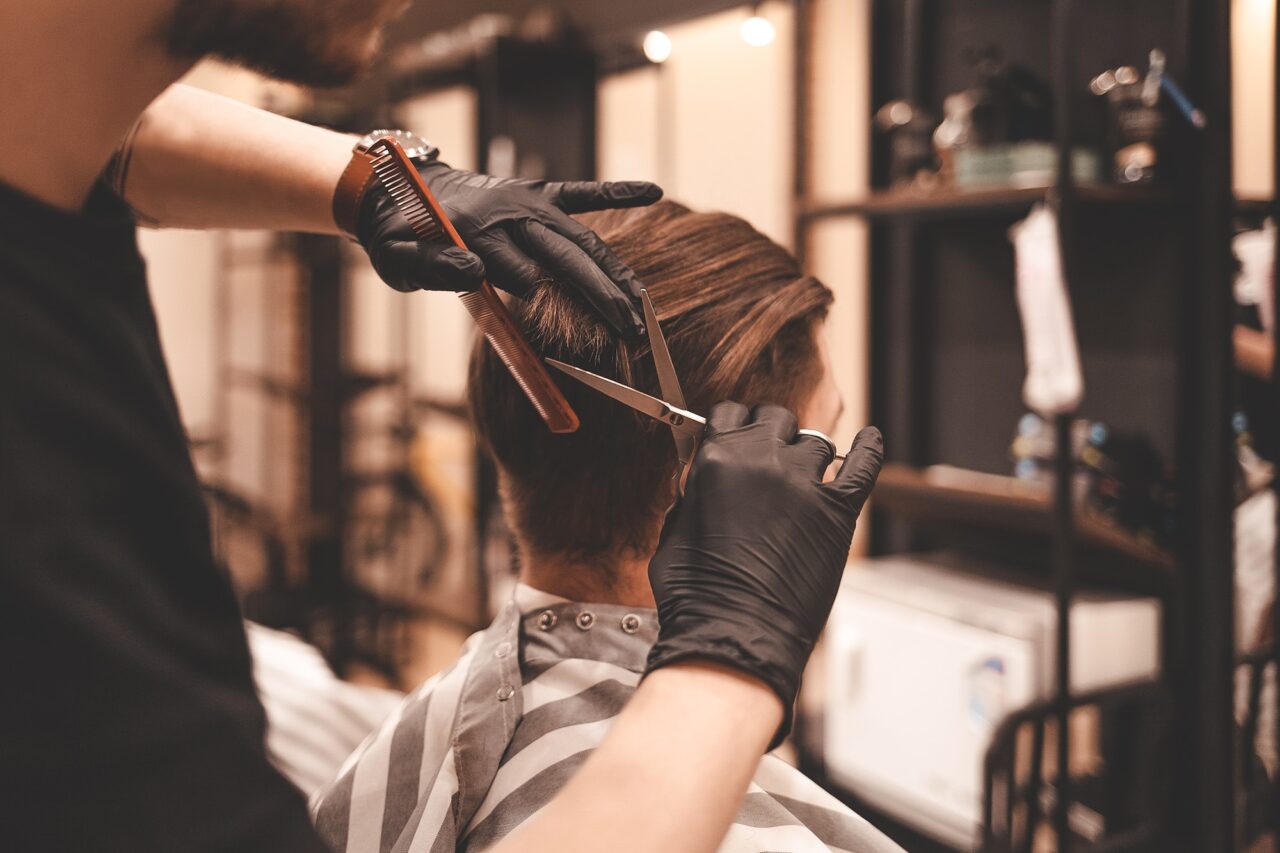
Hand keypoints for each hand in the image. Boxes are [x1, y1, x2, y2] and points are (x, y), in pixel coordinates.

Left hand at [356, 161, 661, 336]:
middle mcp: (510, 212)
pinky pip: (583, 193)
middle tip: (632, 330)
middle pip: (566, 257)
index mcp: (477, 230)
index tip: (554, 330)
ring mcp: (529, 202)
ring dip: (615, 274)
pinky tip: (655, 193)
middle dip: (602, 294)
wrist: (397, 190)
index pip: (518, 272)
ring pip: (583, 240)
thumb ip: (433, 269)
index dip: (534, 300)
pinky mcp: (539, 194)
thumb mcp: (400, 261)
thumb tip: (476, 272)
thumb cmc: (401, 236)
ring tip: (642, 308)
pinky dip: (618, 192)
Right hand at [645, 403, 883, 747]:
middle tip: (770, 455)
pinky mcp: (838, 512)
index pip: (730, 413)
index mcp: (717, 459)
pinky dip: (869, 449)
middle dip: (772, 433)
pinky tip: (870, 439)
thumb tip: (702, 483)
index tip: (739, 434)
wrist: (734, 635)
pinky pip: (863, 465)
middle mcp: (762, 461)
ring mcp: (804, 484)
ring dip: (807, 454)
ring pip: (815, 442)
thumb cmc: (696, 595)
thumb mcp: (674, 531)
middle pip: (777, 418)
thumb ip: (692, 494)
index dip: (734, 424)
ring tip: (803, 475)